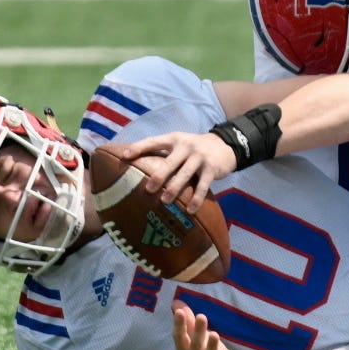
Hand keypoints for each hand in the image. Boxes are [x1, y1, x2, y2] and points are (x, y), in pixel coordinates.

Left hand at [122, 131, 237, 211]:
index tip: (125, 156)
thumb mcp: (179, 144)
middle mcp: (186, 146)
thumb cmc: (193, 149)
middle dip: (158, 176)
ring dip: (175, 188)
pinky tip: (190, 210)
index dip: (139, 147)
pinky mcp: (212, 168)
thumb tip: (136, 167)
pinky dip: (197, 198)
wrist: (224, 145)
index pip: (154, 141)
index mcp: (174, 139)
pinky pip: (203, 185)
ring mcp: (200, 157)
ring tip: (165, 201)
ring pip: (185, 174)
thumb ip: (163, 152)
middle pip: (170, 162)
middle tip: (147, 189)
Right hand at [173, 303, 231, 349]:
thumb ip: (186, 321)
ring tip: (214, 334)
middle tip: (201, 316)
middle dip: (198, 331)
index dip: (179, 325)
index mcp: (185, 349)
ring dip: (211, 346)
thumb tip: (176, 301)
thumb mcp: (190, 339)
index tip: (179, 312)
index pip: (180, 337)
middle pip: (196, 345)